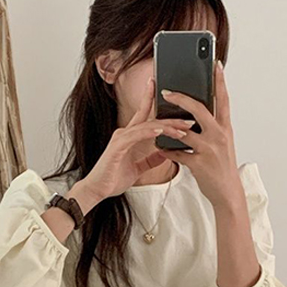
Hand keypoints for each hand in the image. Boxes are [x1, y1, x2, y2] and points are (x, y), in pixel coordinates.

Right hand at [70, 77, 194, 206]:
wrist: (98, 190)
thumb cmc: (114, 179)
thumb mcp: (139, 169)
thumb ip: (151, 160)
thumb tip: (165, 153)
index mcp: (130, 137)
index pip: (146, 117)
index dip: (155, 103)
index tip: (170, 95)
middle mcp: (125, 133)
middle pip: (151, 119)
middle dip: (171, 118)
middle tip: (189, 118)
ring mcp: (121, 138)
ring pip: (147, 126)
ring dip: (166, 126)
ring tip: (182, 128)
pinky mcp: (118, 146)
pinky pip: (136, 135)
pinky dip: (149, 132)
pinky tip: (160, 130)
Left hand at [157, 61, 244, 210]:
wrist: (227, 193)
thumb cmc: (223, 167)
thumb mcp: (223, 143)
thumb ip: (212, 127)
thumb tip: (197, 113)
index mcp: (225, 128)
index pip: (223, 100)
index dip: (220, 81)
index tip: (216, 64)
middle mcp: (219, 136)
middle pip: (199, 110)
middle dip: (181, 99)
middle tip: (166, 91)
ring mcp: (208, 150)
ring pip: (183, 131)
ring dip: (167, 126)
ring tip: (156, 121)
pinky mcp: (199, 164)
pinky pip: (177, 153)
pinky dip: (166, 150)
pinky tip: (159, 147)